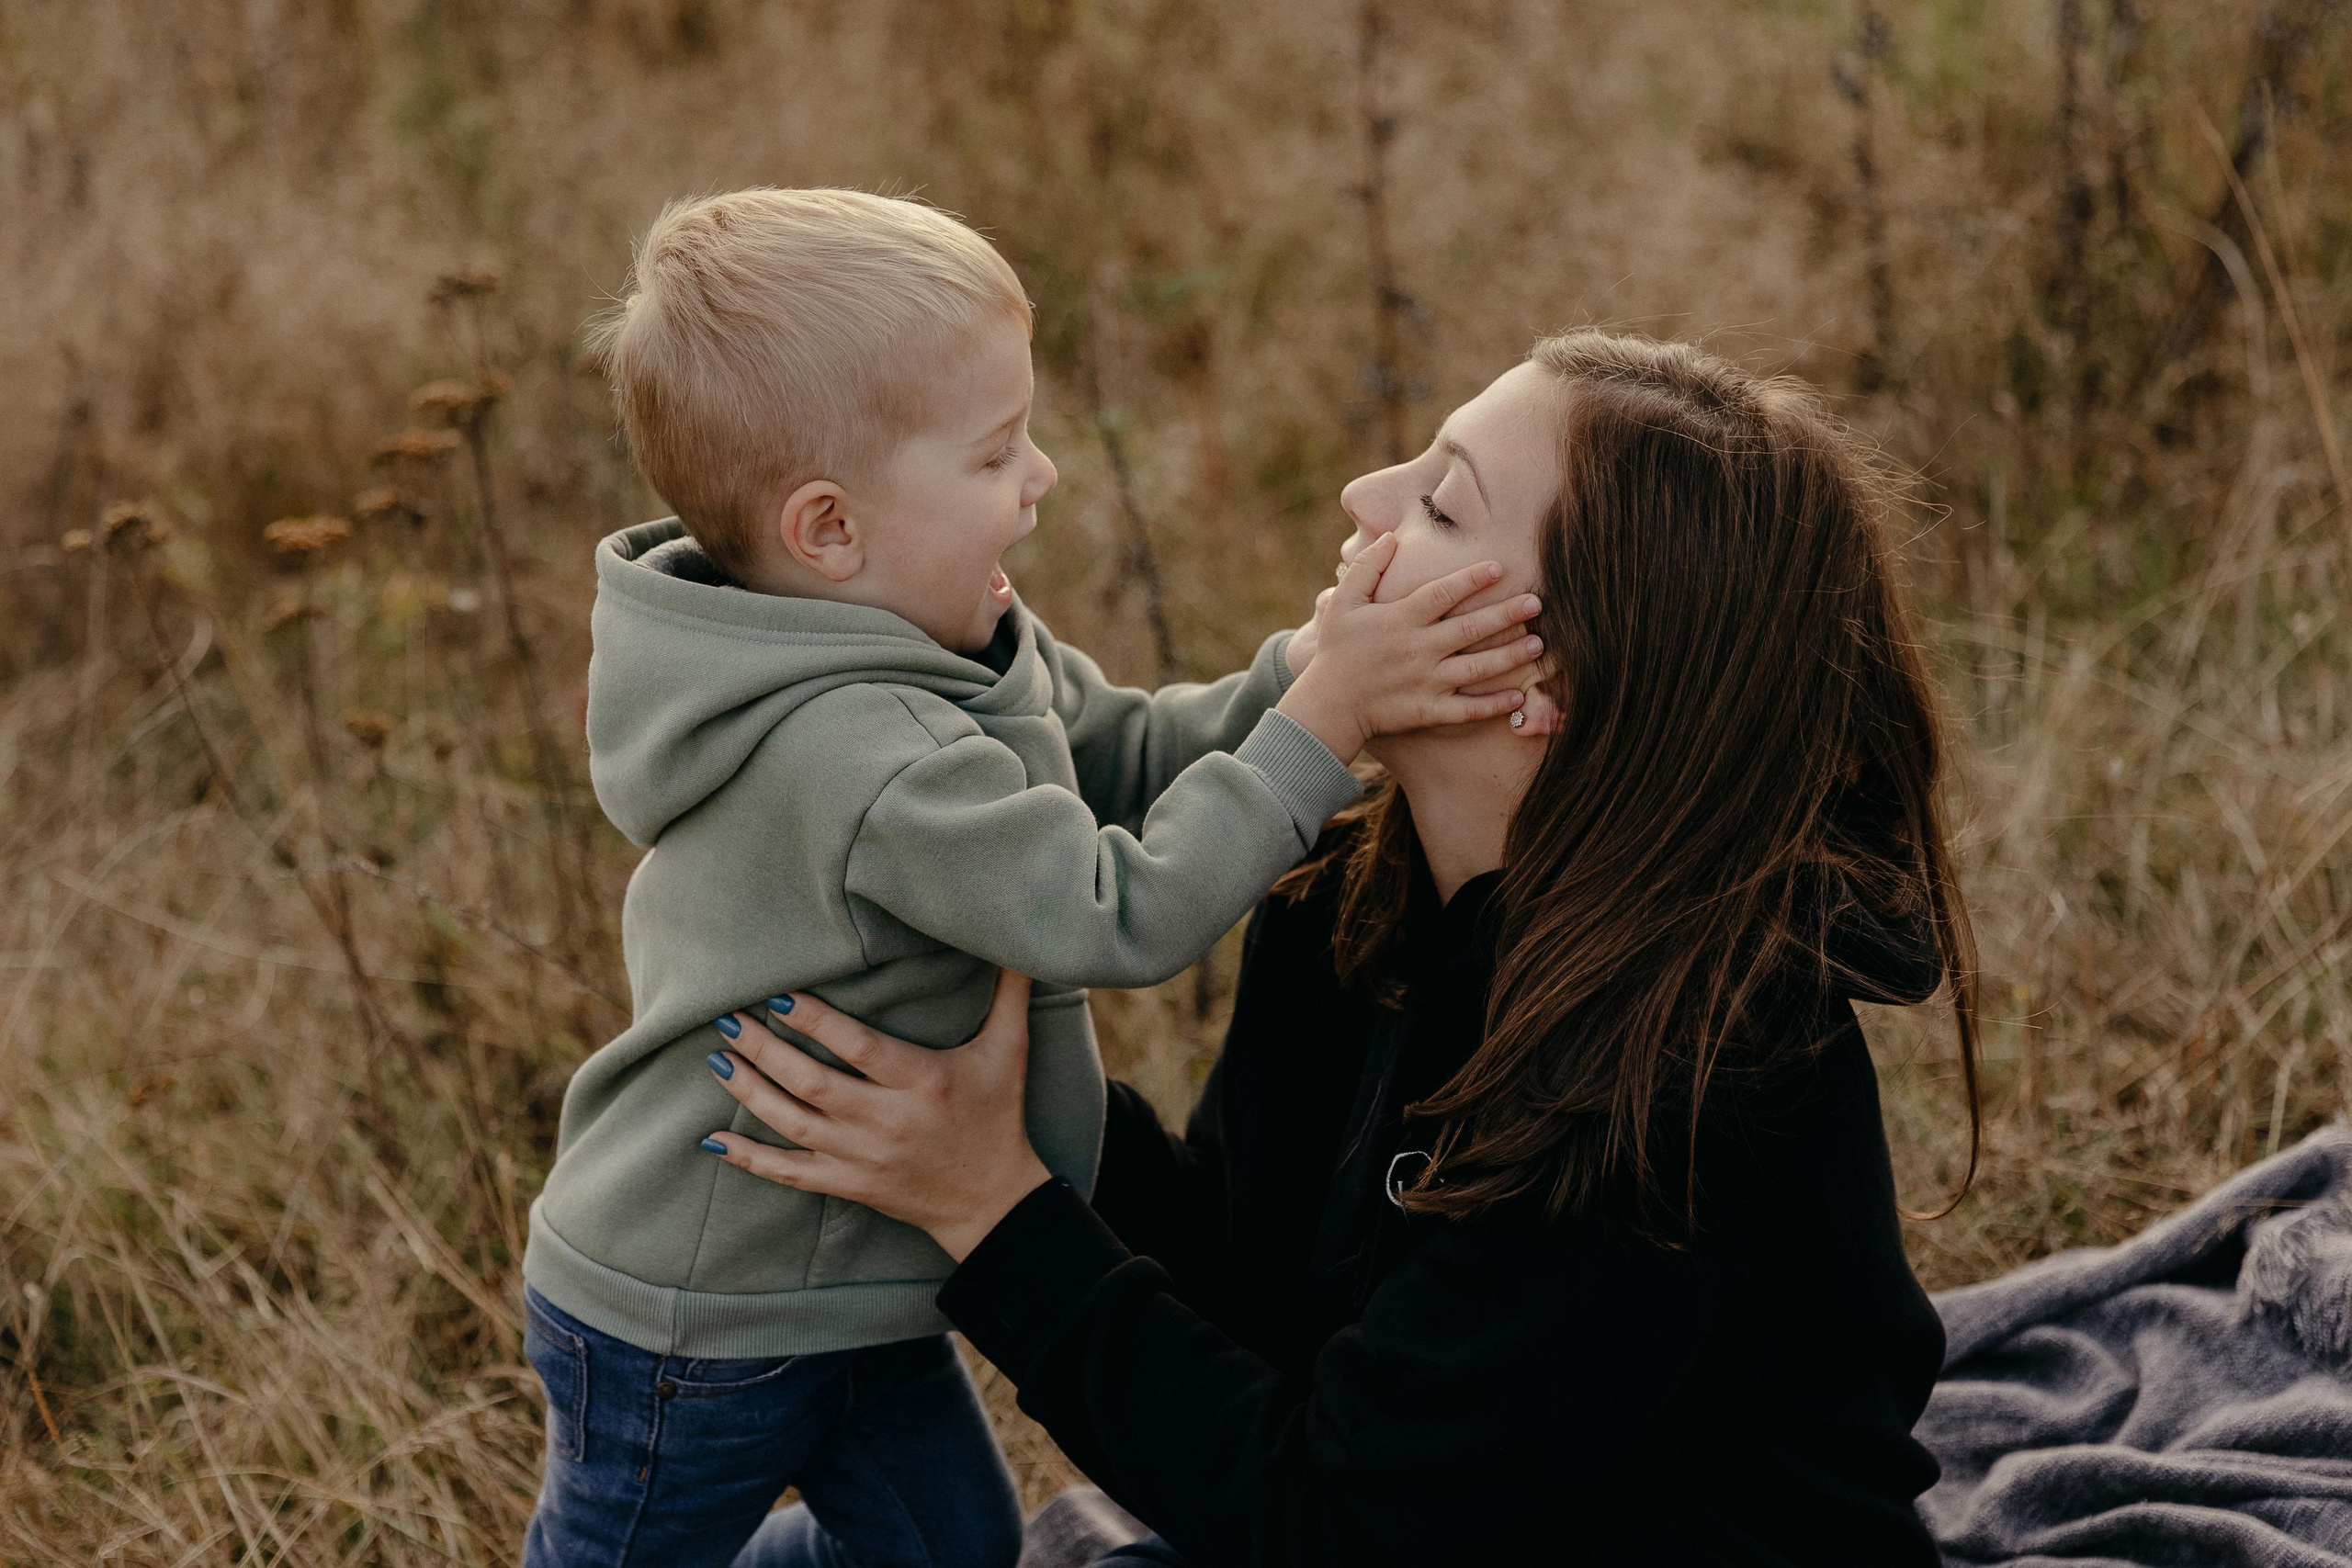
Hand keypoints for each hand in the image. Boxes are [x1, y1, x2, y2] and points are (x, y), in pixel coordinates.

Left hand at [701, 969, 1049, 1262]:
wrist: (992, 1201)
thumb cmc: (998, 1115)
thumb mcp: (1009, 1050)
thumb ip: (1008, 992)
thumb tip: (1013, 939)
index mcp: (923, 1081)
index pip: (860, 1048)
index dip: (816, 1022)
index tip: (779, 995)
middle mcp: (887, 1121)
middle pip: (814, 1084)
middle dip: (765, 1051)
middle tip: (728, 1019)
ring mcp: (863, 1157)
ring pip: (793, 1124)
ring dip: (750, 1092)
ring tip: (716, 1059)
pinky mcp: (849, 1184)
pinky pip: (790, 1174)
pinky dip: (751, 1159)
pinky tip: (715, 1139)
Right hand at [1273, 534, 1543, 761]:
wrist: (1328, 706)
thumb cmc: (1337, 650)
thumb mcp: (1343, 602)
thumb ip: (1367, 567)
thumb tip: (1390, 536)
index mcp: (1399, 620)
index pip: (1442, 594)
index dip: (1471, 580)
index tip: (1499, 568)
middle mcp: (1417, 650)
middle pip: (1468, 629)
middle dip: (1504, 615)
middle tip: (1537, 602)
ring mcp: (1425, 683)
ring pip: (1475, 669)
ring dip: (1509, 657)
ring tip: (1539, 645)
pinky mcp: (1428, 711)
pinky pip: (1467, 709)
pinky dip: (1494, 704)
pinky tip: (1519, 695)